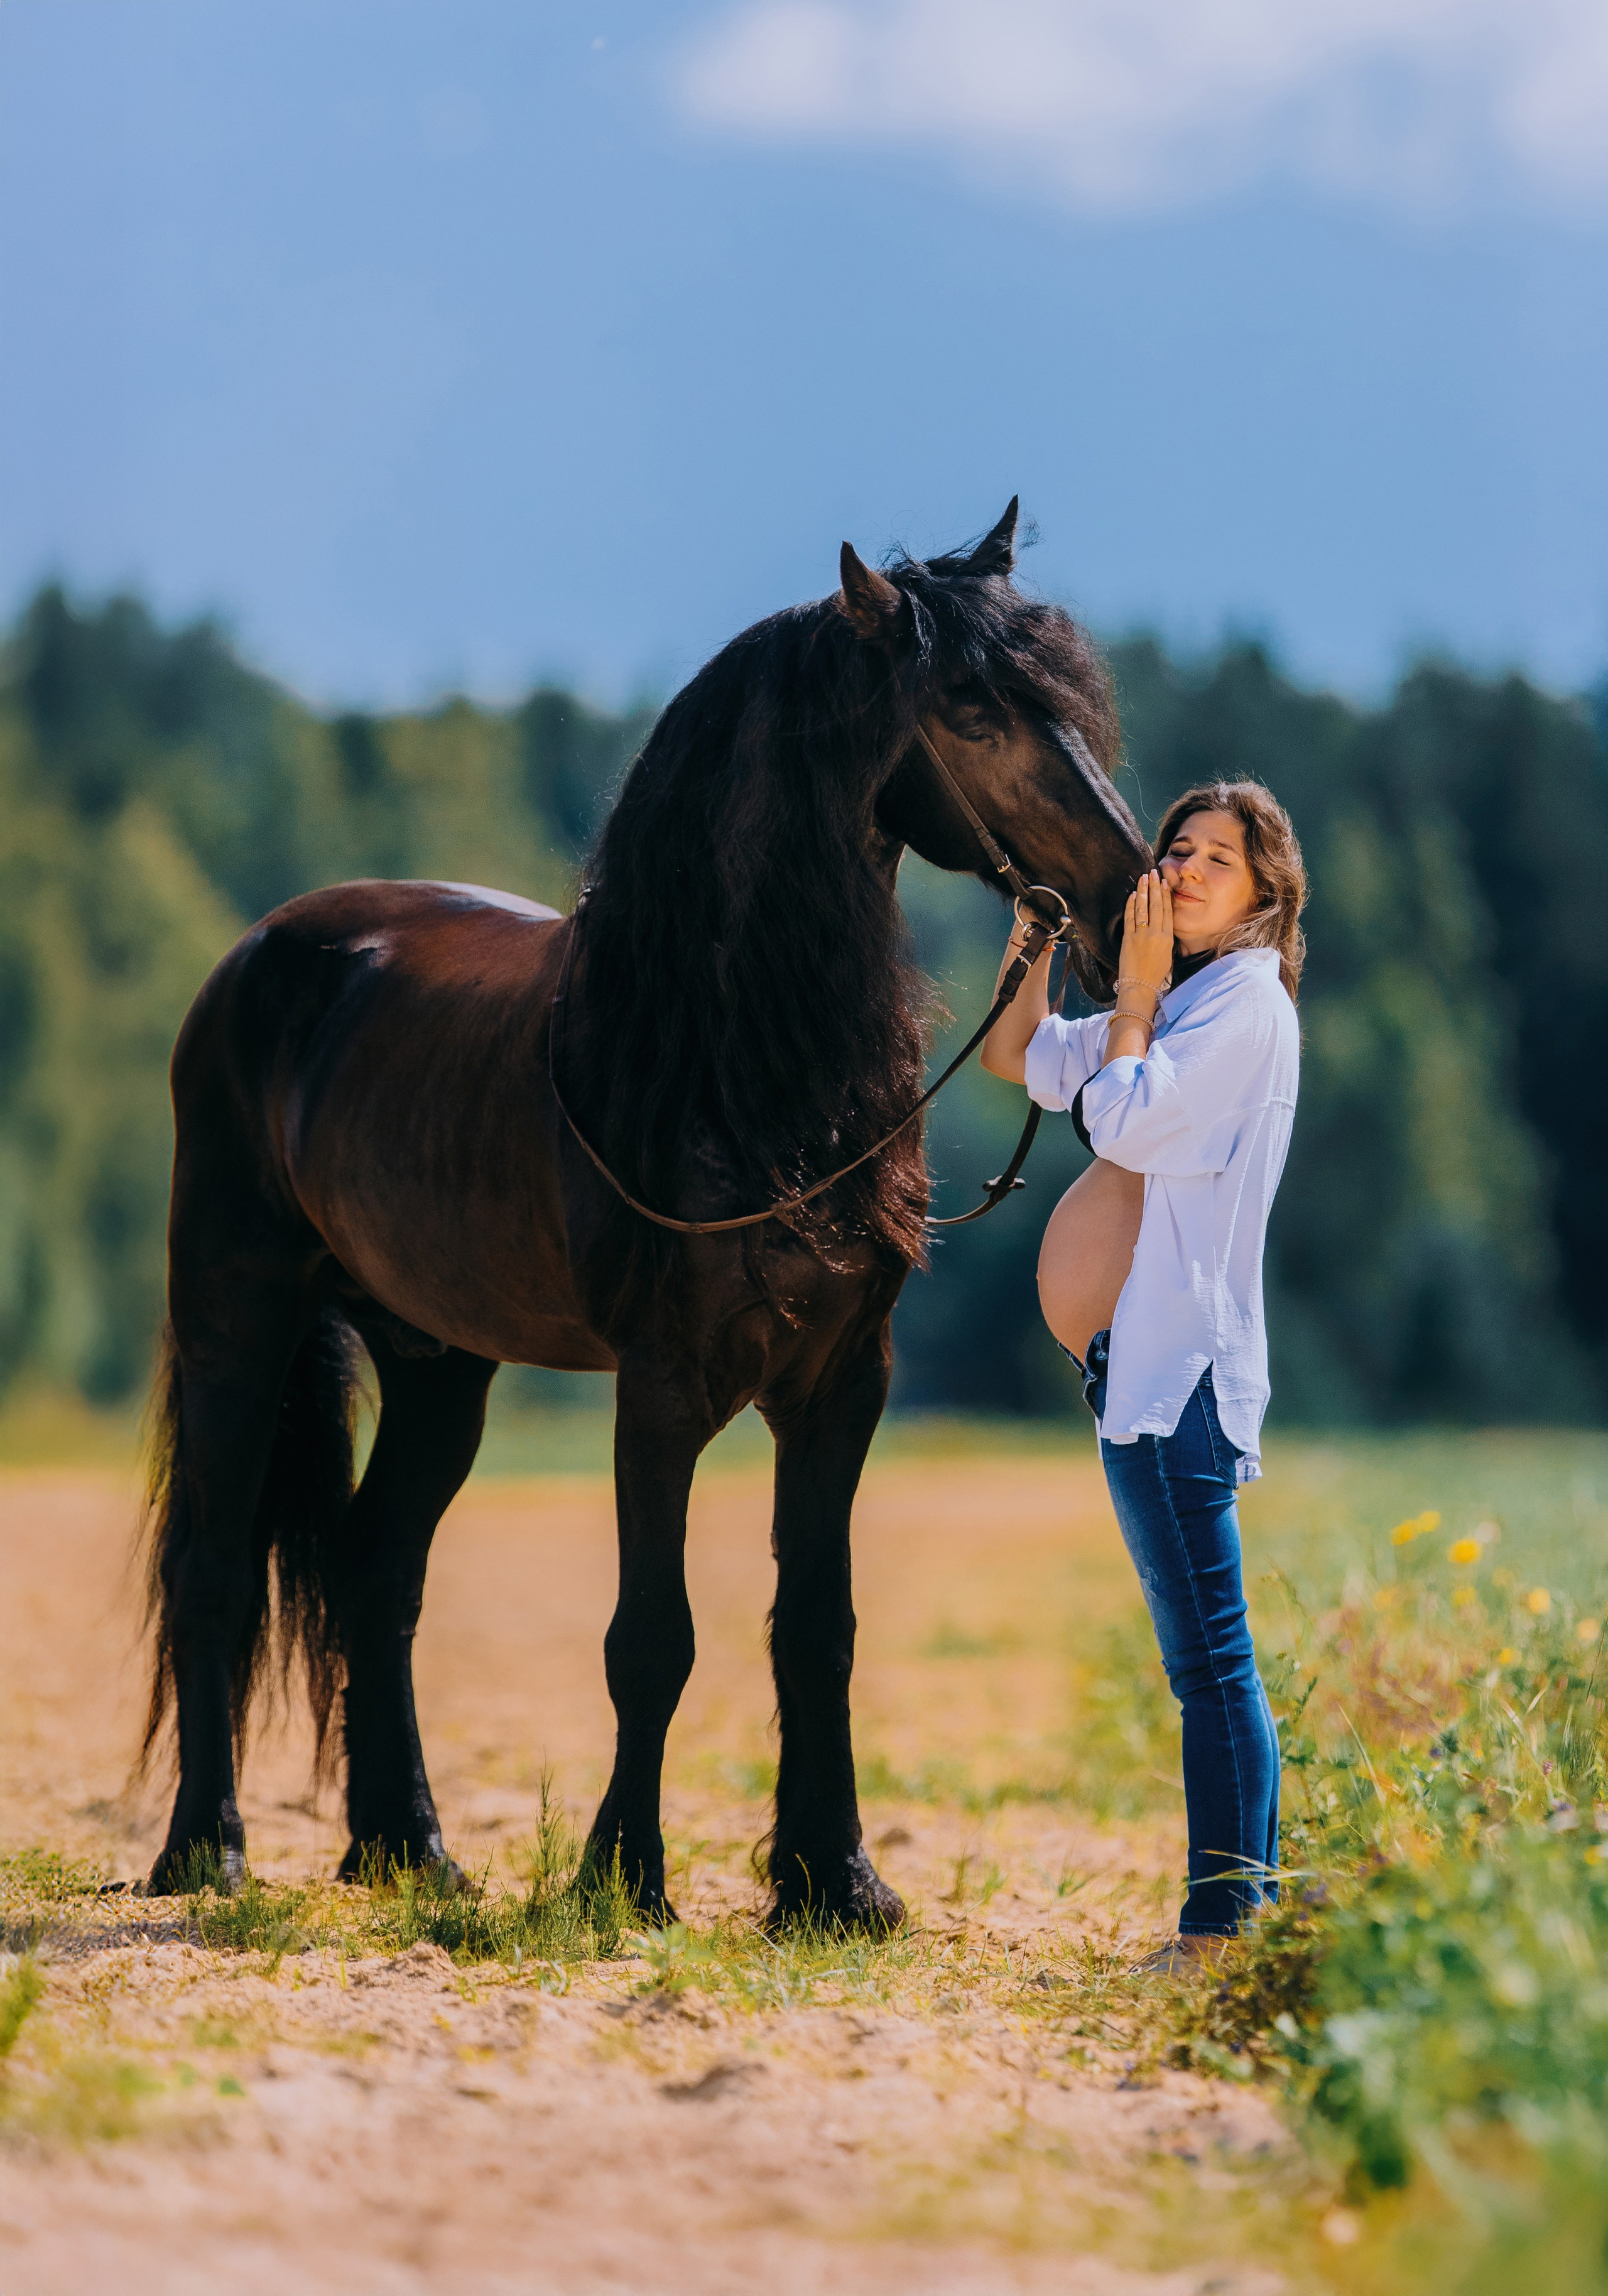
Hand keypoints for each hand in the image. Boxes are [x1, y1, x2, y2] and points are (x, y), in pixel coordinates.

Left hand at [1117, 869, 1172, 995]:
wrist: (1140, 985)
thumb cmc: (1154, 973)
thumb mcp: (1168, 954)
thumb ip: (1166, 937)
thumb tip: (1163, 922)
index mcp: (1167, 937)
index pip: (1167, 911)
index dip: (1165, 895)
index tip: (1163, 882)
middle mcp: (1155, 933)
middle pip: (1156, 905)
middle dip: (1154, 887)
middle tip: (1153, 872)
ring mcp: (1141, 935)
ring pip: (1143, 908)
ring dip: (1143, 891)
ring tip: (1143, 877)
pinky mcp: (1128, 938)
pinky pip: (1130, 918)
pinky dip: (1131, 905)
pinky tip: (1132, 894)